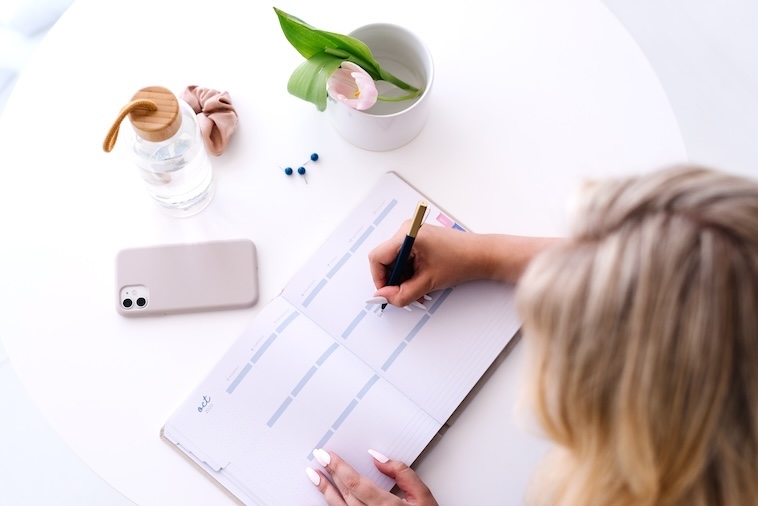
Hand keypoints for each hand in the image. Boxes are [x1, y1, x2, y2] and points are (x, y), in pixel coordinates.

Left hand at [307, 448, 438, 505]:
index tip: (328, 456)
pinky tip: (328, 497)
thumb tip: (378, 458)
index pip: (356, 484)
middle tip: (319, 458)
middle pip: (345, 494)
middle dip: (330, 474)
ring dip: (326, 491)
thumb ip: (402, 473)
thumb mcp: (423, 495)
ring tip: (315, 476)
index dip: (339, 468)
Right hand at [369, 223, 563, 307]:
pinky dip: (410, 274)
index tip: (386, 294)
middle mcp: (407, 231)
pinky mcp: (420, 241)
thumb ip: (402, 293)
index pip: (377, 257)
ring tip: (417, 291)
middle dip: (393, 281)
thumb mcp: (428, 282)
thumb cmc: (462, 260)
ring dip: (403, 280)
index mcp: (407, 235)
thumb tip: (385, 297)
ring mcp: (413, 235)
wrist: (482, 255)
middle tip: (403, 295)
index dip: (379, 279)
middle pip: (386, 260)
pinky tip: (421, 284)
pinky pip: (405, 259)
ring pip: (396, 262)